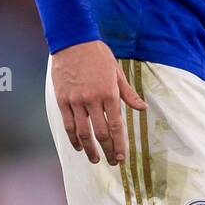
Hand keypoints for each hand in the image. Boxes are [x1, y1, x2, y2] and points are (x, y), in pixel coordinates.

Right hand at [51, 40, 146, 165]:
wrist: (73, 42)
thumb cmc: (98, 55)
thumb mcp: (117, 72)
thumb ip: (128, 93)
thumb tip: (142, 108)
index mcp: (109, 93)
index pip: (116, 126)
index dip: (119, 144)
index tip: (121, 157)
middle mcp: (92, 100)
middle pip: (100, 133)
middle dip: (107, 150)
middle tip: (111, 162)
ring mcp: (76, 101)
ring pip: (83, 132)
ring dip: (90, 149)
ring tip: (95, 159)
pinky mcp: (62, 100)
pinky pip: (68, 124)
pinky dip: (73, 138)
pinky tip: (79, 146)